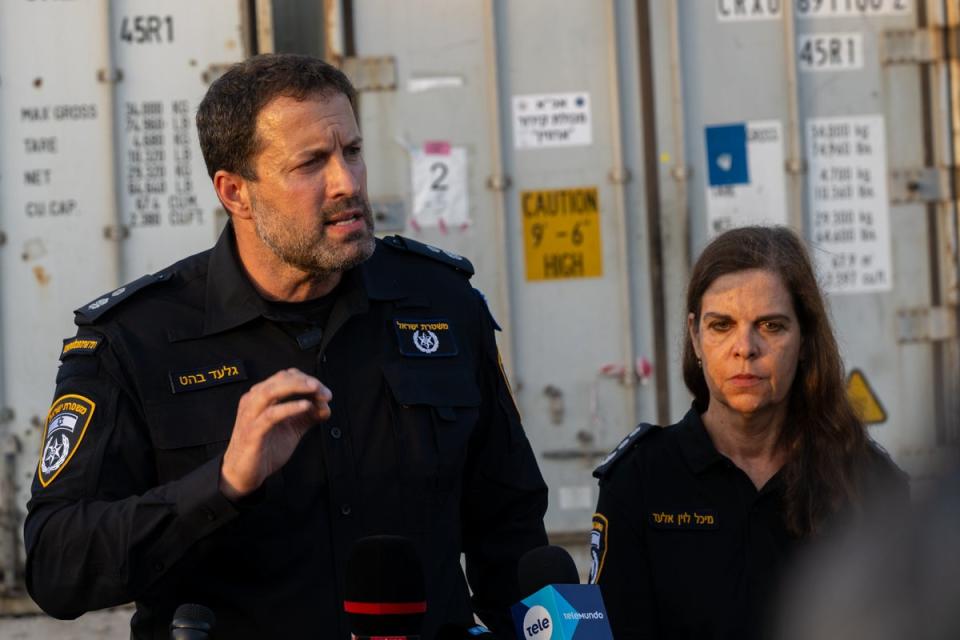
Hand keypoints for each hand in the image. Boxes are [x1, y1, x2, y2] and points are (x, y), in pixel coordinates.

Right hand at [219, 368, 331, 499]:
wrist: (244, 474)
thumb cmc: (265, 449)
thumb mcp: (292, 429)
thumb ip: (307, 416)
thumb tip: (326, 407)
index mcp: (261, 396)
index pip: (286, 377)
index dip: (308, 380)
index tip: (325, 392)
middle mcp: (254, 401)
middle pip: (281, 379)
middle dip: (306, 382)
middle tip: (325, 392)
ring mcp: (251, 415)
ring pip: (272, 390)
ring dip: (298, 387)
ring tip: (316, 391)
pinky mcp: (252, 432)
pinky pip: (271, 415)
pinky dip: (290, 407)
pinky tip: (306, 406)